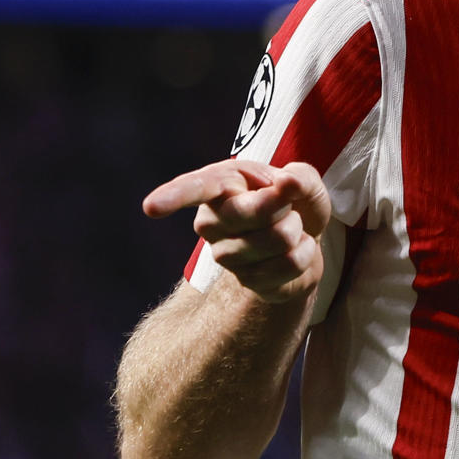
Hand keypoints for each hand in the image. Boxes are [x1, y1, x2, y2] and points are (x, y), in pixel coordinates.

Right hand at [143, 160, 331, 304]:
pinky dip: (306, 254)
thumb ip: (299, 176)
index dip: (174, 196)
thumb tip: (287, 181)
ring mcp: (225, 255)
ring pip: (278, 239)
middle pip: (254, 212)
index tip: (152, 207)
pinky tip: (293, 251)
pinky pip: (290, 264)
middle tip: (286, 206)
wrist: (303, 239)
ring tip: (288, 230)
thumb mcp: (302, 179)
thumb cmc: (293, 200)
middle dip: (285, 206)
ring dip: (298, 232)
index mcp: (220, 184)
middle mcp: (212, 221)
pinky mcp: (246, 281)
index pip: (195, 188)